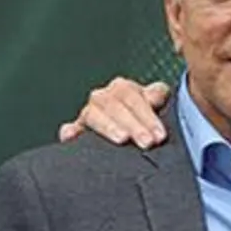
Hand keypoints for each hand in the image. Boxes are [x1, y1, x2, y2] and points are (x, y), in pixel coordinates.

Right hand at [56, 78, 172, 148]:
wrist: (138, 131)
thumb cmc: (150, 118)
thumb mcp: (159, 102)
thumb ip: (159, 95)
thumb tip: (153, 98)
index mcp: (123, 89)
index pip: (132, 96)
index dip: (147, 115)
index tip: (159, 135)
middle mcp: (104, 98)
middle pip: (114, 106)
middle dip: (133, 124)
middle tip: (147, 142)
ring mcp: (90, 114)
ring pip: (93, 114)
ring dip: (109, 126)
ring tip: (123, 139)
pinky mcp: (78, 130)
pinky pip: (71, 129)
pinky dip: (70, 131)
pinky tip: (71, 136)